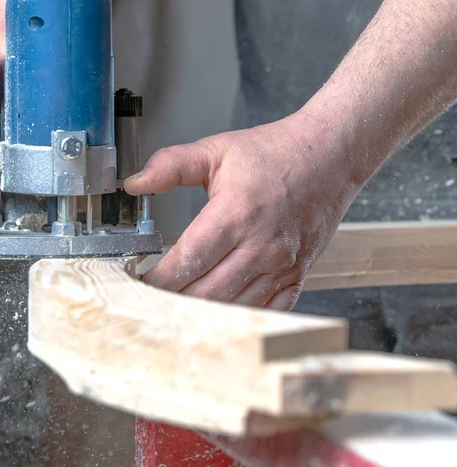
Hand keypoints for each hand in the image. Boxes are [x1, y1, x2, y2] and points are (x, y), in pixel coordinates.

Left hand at [124, 111, 361, 309]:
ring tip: (177, 306)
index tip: (137, 279)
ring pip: (232, 308)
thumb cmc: (276, 154)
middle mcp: (260, 246)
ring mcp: (281, 266)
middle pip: (205, 293)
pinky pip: (267, 312)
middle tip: (151, 296)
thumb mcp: (217, 150)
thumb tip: (134, 183)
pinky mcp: (297, 276)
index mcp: (235, 214)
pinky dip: (240, 316)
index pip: (186, 260)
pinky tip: (220, 313)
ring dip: (201, 311)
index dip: (157, 278)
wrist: (331, 156)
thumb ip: (171, 165)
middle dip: (171, 299)